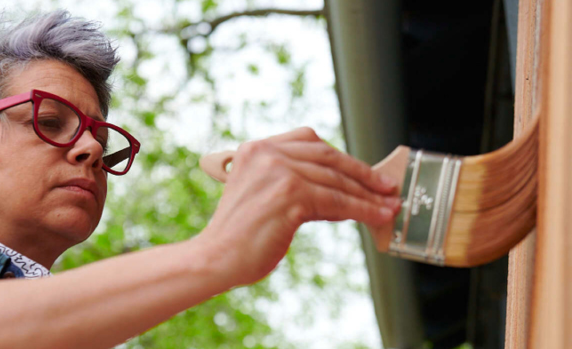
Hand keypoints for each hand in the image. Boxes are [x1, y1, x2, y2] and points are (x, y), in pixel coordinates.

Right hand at [197, 127, 400, 286]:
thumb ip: (293, 181)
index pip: (310, 141)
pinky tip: (377, 216)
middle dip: (363, 173)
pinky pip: (337, 201)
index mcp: (257, 148)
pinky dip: (362, 209)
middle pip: (328, 157)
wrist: (216, 258)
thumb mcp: (263, 194)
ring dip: (368, 195)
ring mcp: (277, 171)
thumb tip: (341, 190)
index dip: (342, 156)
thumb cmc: (240, 234)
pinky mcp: (290, 194)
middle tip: (387, 186)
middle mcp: (267, 152)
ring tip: (389, 206)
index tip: (364, 170)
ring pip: (336, 181)